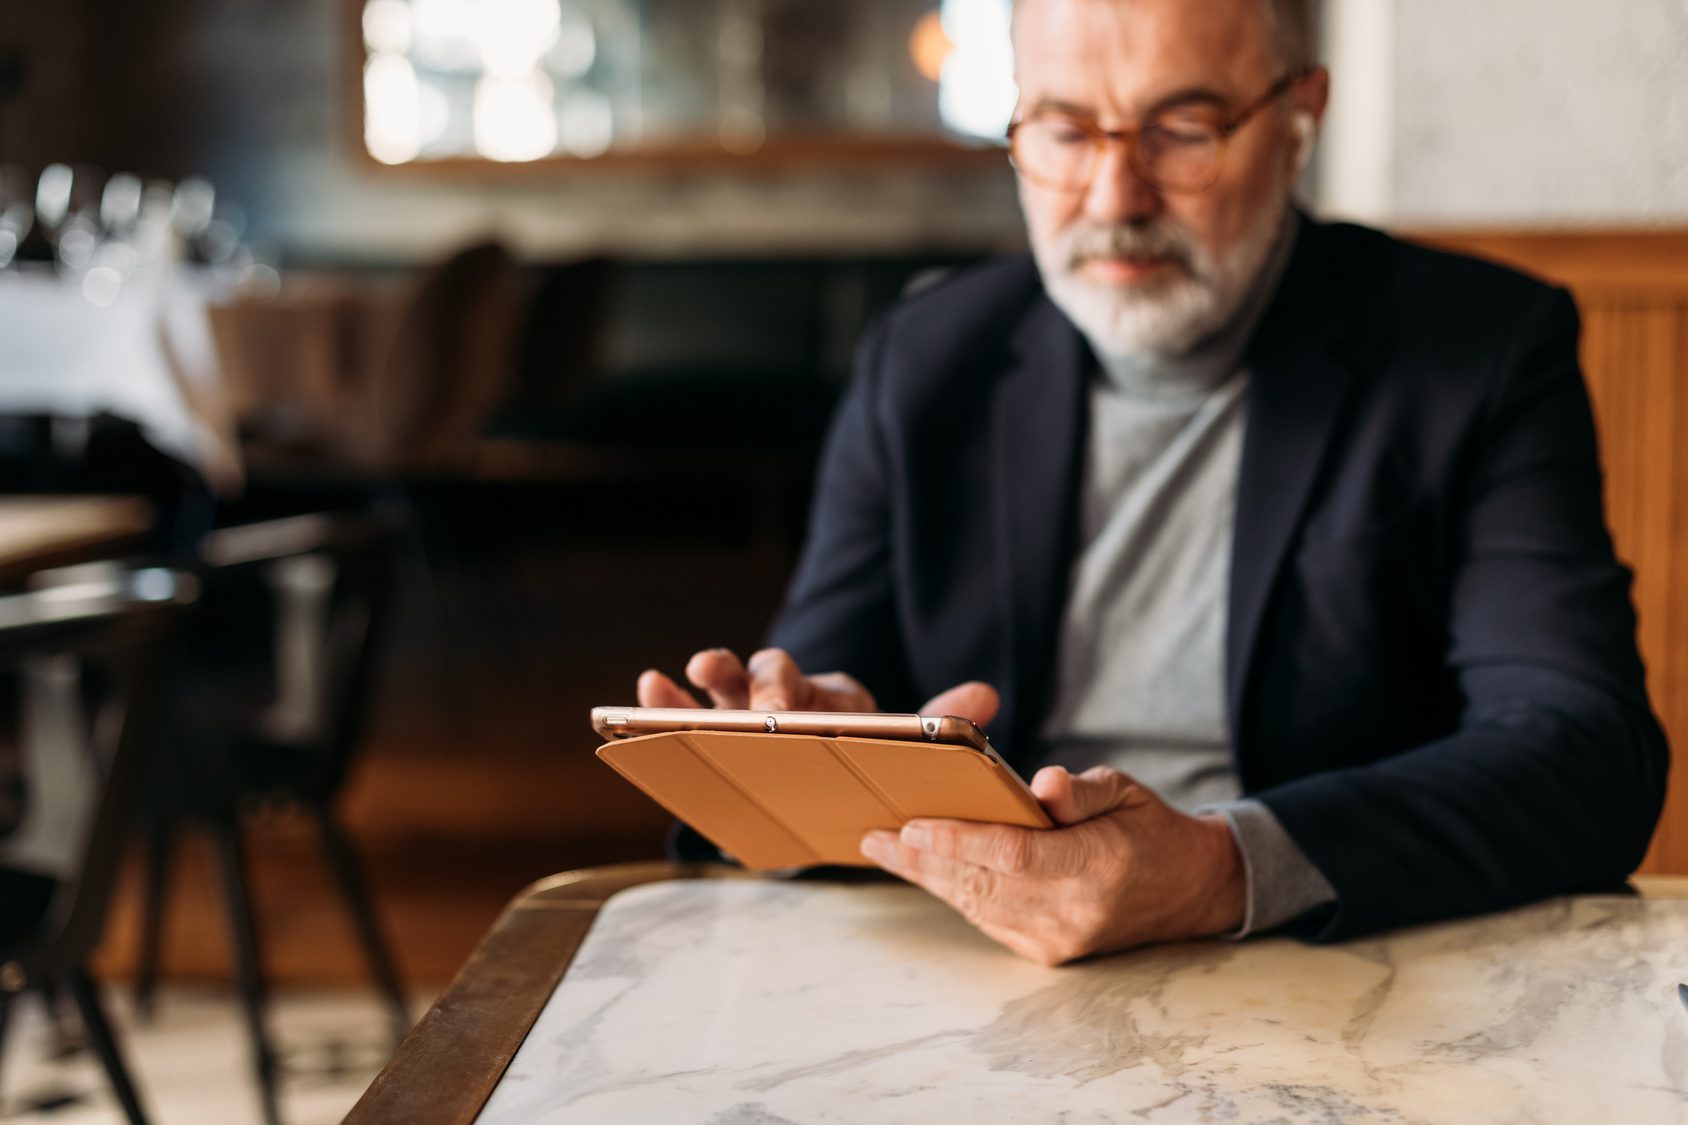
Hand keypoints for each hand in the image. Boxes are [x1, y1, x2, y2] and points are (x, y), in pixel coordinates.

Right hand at [636, 647, 1000, 725]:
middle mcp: (787, 696)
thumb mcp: (905, 739)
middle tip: (740, 708)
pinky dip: (664, 707)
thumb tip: (986, 696)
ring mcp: (749, 716)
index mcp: (830, 697)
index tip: (777, 708)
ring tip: (658, 682)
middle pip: (761, 677)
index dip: (788, 691)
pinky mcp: (723, 739)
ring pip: (720, 692)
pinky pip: (689, 719)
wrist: (837, 779)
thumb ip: (939, 719)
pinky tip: (638, 701)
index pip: (808, 683)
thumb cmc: (866, 753)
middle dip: (747, 689)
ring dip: (690, 687)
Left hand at [859, 766, 1245, 965]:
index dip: (961, 840)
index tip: (914, 825)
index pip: (1015, 855)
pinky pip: (987, 917)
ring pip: (977, 904)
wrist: (1187, 890)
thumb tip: (1043, 784)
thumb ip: (1082, 790)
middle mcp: (1073, 912)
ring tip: (883, 850)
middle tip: (874, 836)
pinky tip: (922, 870)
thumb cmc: (1148, 828)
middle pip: (982, 883)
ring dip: (927, 877)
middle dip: (923, 860)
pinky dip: (952, 891)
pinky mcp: (1046, 951)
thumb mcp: (1126, 791)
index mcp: (1097, 866)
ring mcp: (1058, 939)